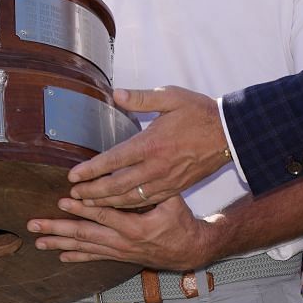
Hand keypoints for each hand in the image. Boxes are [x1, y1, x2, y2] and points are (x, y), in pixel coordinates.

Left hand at [29, 194, 220, 269]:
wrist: (189, 250)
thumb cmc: (181, 222)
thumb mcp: (172, 201)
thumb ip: (151, 190)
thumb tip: (132, 172)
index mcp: (136, 227)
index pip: (104, 215)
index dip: (83, 208)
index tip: (64, 200)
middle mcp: (122, 242)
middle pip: (84, 234)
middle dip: (58, 228)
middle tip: (35, 225)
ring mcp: (118, 251)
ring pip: (84, 247)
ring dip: (59, 243)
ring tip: (38, 240)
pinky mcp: (118, 256)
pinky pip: (93, 257)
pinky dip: (75, 256)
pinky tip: (59, 254)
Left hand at [68, 86, 229, 208]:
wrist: (229, 135)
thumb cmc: (199, 113)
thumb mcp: (171, 96)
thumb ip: (142, 97)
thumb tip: (117, 94)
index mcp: (151, 144)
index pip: (114, 160)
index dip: (91, 170)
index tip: (73, 176)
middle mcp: (156, 167)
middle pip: (117, 186)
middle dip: (93, 192)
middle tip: (72, 196)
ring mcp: (166, 181)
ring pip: (131, 199)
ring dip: (107, 203)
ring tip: (88, 205)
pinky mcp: (175, 188)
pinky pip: (148, 201)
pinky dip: (129, 207)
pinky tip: (117, 208)